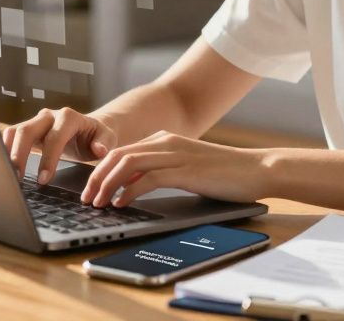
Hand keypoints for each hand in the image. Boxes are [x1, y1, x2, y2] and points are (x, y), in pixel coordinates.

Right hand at [1, 107, 117, 184]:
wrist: (90, 129)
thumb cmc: (98, 136)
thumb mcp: (108, 138)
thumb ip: (104, 143)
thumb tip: (99, 149)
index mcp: (69, 117)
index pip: (54, 137)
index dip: (47, 158)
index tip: (43, 180)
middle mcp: (50, 116)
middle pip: (27, 130)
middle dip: (19, 155)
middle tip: (17, 179)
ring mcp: (37, 122)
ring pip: (15, 131)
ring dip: (8, 152)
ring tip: (7, 175)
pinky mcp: (28, 130)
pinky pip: (11, 136)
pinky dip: (4, 149)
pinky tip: (3, 167)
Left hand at [79, 130, 269, 207]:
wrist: (257, 169)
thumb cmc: (225, 173)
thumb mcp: (186, 167)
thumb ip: (161, 171)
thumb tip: (131, 187)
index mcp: (165, 139)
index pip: (121, 150)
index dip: (101, 169)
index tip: (90, 188)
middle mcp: (166, 142)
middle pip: (117, 155)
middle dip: (96, 177)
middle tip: (86, 198)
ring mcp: (175, 155)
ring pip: (127, 164)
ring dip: (107, 184)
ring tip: (98, 203)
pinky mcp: (185, 170)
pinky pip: (147, 179)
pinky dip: (128, 191)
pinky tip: (121, 204)